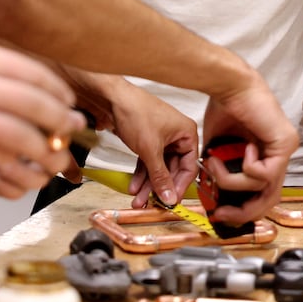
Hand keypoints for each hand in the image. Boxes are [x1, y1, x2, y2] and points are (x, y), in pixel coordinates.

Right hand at [0, 41, 83, 172]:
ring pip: (25, 134)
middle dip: (62, 119)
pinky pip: (2, 153)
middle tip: (73, 126)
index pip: (35, 72)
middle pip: (38, 103)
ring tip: (56, 149)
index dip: (58, 90)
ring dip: (47, 145)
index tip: (68, 100)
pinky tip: (23, 158)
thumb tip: (30, 83)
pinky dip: (18, 158)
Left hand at [95, 79, 199, 208]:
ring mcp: (162, 138)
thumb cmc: (136, 112)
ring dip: (148, 184)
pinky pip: (148, 162)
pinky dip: (141, 174)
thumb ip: (160, 176)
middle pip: (173, 169)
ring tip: (139, 199)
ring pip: (159, 168)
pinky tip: (135, 186)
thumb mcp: (150, 149)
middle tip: (152, 203)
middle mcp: (177, 136)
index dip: (180, 185)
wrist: (112, 98)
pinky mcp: (148, 140)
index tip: (171, 200)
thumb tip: (169, 196)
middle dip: (160, 187)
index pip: (190, 167)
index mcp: (187, 133)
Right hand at [195, 74, 298, 224]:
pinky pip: (264, 173)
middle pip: (270, 200)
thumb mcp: (219, 150)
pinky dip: (247, 166)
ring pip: (264, 188)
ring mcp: (286, 150)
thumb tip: (211, 194)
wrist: (229, 86)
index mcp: (266, 157)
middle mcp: (280, 156)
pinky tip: (244, 145)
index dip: (243, 210)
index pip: (264, 195)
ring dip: (231, 181)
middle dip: (243, 212)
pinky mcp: (285, 144)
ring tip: (216, 163)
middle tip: (221, 213)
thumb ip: (220, 172)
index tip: (219, 214)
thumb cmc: (225, 109)